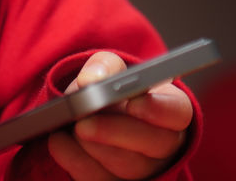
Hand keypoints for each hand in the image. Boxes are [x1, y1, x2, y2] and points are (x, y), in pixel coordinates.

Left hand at [47, 52, 192, 180]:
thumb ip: (105, 67)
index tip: (133, 101)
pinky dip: (78, 163)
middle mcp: (163, 143)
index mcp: (171, 109)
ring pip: (129, 167)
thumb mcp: (110, 70)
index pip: (177, 112)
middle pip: (153, 144)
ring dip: (95, 149)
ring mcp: (145, 169)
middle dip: (116, 133)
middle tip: (84, 123)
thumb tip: (90, 79)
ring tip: (72, 129)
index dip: (158, 108)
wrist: (94, 115)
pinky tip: (59, 143)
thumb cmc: (111, 92)